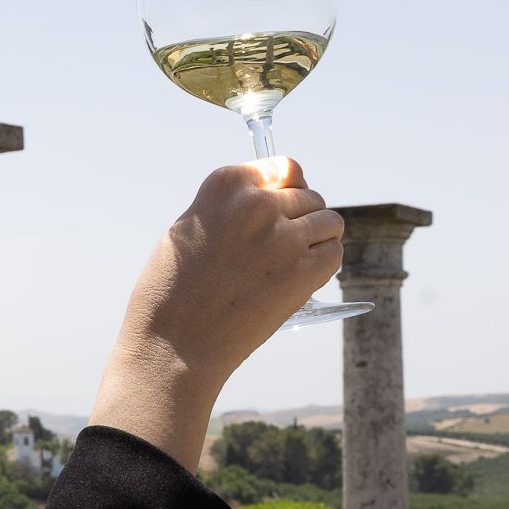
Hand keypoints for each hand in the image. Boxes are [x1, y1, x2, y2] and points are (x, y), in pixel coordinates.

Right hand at [122, 159, 343, 380]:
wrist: (175, 341)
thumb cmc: (174, 289)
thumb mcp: (192, 227)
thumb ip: (231, 207)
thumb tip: (270, 199)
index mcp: (226, 185)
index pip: (283, 168)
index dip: (286, 191)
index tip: (280, 211)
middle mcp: (258, 204)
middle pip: (309, 196)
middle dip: (300, 219)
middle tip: (279, 249)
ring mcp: (284, 237)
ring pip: (330, 222)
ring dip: (317, 239)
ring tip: (292, 263)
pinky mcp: (302, 272)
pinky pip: (334, 253)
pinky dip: (323, 264)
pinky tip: (300, 278)